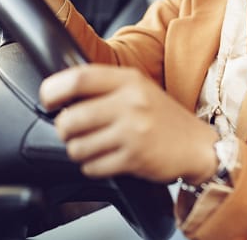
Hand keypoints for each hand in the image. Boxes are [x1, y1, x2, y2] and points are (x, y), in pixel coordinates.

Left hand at [39, 64, 219, 183]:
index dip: (54, 90)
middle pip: (70, 118)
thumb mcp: (138, 88)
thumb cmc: (162, 117)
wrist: (198, 145)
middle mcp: (130, 103)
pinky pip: (92, 167)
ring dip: (78, 150)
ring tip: (93, 146)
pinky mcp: (134, 158)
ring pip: (77, 146)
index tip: (48, 100)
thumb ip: (105, 86)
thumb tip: (60, 92)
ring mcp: (133, 132)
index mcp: (129, 80)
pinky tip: (106, 159)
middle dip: (63, 129)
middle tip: (72, 130)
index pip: (79, 79)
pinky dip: (92, 166)